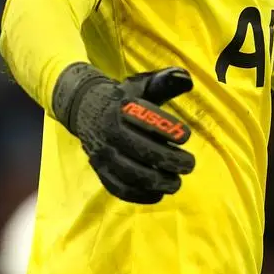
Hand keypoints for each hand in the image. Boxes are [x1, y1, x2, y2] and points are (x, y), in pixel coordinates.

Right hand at [52, 64, 196, 203]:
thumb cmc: (122, 98)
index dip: (168, 129)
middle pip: (141, 150)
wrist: (84, 107)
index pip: (146, 119)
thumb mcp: (140, 86)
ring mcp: (102, 153)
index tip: (186, 136)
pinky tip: (158, 193)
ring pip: (130, 174)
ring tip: (177, 182)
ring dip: (157, 182)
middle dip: (169, 160)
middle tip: (189, 164)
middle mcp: (109, 131)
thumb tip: (187, 78)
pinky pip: (119, 188)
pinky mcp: (99, 170)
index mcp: (121, 107)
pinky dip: (140, 195)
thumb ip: (164, 82)